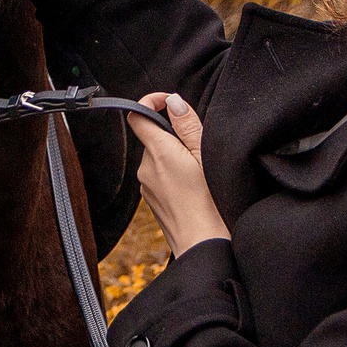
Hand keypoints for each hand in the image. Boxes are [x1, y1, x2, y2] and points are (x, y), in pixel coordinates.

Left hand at [133, 93, 227, 256]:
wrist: (202, 244)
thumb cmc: (210, 203)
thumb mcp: (205, 156)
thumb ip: (187, 125)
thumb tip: (173, 101)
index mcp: (158, 152)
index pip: (137, 116)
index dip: (150, 102)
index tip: (167, 102)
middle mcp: (146, 167)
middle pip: (152, 136)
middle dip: (172, 134)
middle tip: (198, 146)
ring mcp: (146, 186)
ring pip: (157, 157)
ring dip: (174, 156)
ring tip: (198, 170)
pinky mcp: (151, 200)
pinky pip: (158, 176)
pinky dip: (173, 174)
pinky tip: (192, 187)